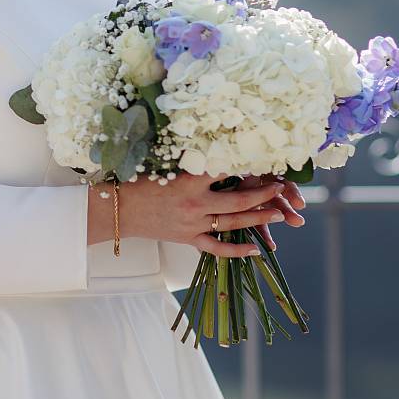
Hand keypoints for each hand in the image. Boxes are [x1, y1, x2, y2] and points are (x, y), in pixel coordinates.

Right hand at [112, 168, 304, 257]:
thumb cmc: (140, 182)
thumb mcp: (166, 166)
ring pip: (233, 223)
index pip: (225, 170)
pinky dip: (237, 251)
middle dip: (262, 193)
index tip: (263, 158)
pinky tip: (256, 250)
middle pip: (237, 200)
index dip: (246, 164)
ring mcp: (193, 224)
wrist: (120, 210)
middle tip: (279, 187)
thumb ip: (192, 162)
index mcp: (188, 181)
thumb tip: (219, 148)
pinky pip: (217, 248)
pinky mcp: (188, 239)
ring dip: (258, 218)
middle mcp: (194, 204)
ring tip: (277, 213)